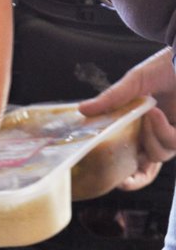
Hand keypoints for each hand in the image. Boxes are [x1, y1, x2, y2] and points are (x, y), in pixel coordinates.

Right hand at [79, 48, 175, 189]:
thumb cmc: (164, 67)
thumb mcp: (133, 82)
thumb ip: (110, 99)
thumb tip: (82, 110)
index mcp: (142, 128)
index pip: (134, 161)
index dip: (127, 178)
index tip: (114, 183)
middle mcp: (156, 135)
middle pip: (145, 171)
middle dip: (134, 179)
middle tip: (122, 180)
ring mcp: (171, 134)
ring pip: (157, 155)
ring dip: (150, 137)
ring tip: (147, 112)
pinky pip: (170, 144)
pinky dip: (160, 131)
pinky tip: (155, 113)